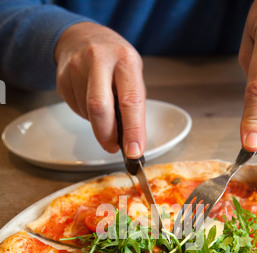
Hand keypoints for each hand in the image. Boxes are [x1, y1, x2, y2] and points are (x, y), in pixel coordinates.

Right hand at [55, 22, 145, 157]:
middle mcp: (99, 60)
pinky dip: (86, 114)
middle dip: (107, 135)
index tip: (134, 151)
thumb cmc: (114, 60)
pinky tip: (89, 99)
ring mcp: (76, 68)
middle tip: (113, 146)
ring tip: (104, 108)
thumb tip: (131, 140)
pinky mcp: (62, 79)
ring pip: (87, 112)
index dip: (133, 130)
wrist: (80, 37)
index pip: (130, 100)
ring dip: (98, 123)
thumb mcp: (131, 73)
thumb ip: (132, 104)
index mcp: (124, 60)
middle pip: (99, 107)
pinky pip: (76, 109)